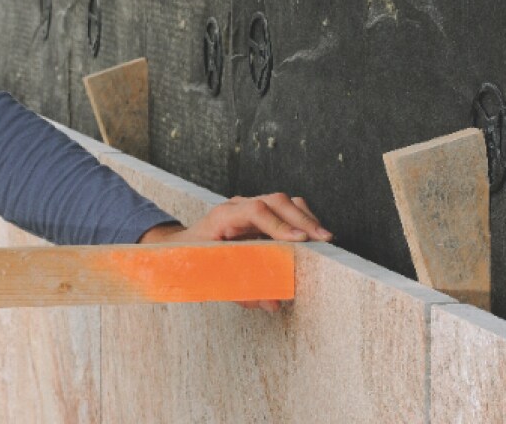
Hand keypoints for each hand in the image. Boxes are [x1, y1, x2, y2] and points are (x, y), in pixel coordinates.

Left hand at [139, 192, 329, 311]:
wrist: (180, 248)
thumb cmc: (194, 262)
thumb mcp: (213, 278)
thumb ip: (243, 291)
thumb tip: (274, 304)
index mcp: (222, 217)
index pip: (255, 211)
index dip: (279, 225)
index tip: (300, 240)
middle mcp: (238, 206)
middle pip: (275, 201)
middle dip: (303, 220)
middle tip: (324, 239)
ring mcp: (250, 207)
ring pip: (284, 202)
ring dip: (306, 219)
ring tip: (324, 239)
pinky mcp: (260, 214)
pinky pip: (285, 211)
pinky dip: (302, 221)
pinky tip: (314, 238)